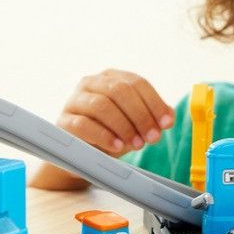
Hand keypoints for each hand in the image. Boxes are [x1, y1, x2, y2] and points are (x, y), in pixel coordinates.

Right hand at [57, 69, 173, 156]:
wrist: (82, 155)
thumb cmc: (111, 133)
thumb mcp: (135, 124)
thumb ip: (152, 117)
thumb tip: (169, 117)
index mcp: (112, 78)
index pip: (137, 83)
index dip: (154, 103)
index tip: (166, 124)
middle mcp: (91, 83)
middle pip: (120, 91)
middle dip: (140, 115)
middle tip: (152, 137)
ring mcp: (74, 100)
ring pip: (101, 105)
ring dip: (123, 126)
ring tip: (136, 144)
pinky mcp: (64, 121)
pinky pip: (83, 124)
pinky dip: (103, 136)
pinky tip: (116, 146)